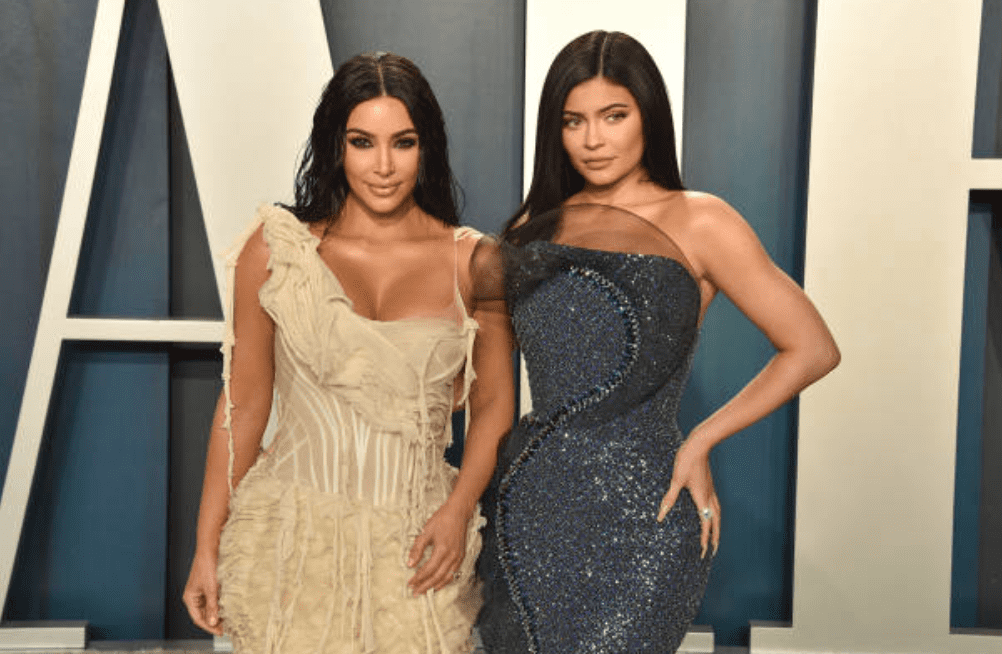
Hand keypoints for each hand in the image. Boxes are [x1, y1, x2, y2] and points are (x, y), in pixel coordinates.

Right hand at [183, 552, 223, 634]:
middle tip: (227, 627)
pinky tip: (229, 607)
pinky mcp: (209, 585)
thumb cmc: (207, 565)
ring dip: (218, 613)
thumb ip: (212, 606)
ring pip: (209, 607)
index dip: (209, 626)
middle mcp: (194, 595)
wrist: (211, 548)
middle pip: (204, 614)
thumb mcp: (211, 588)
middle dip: (214, 621)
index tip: (220, 632)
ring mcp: (202, 590)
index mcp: (190, 597)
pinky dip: (220, 604)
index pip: (198, 618)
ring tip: (229, 619)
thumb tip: (213, 622)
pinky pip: (214, 599)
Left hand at [407, 502, 469, 594]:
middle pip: (437, 577)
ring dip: (435, 586)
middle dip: (425, 586)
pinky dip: (445, 581)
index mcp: (442, 550)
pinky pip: (453, 573)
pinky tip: (438, 583)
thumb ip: (417, 549)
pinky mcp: (461, 556)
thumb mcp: (426, 532)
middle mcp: (452, 556)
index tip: (410, 583)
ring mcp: (458, 557)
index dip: (418, 578)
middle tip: (415, 592)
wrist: (458, 512)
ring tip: (425, 591)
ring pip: (447, 578)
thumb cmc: (441, 519)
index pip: (428, 570)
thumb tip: (409, 564)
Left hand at [657, 439, 720, 557]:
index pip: (706, 524)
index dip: (705, 539)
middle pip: (716, 522)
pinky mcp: (709, 484)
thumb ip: (669, 499)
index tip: (704, 552)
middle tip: (713, 550)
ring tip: (715, 535)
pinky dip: (715, 514)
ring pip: (718, 513)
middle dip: (715, 537)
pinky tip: (710, 512)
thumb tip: (660, 516)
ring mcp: (711, 490)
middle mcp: (709, 496)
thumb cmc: (687, 460)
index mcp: (702, 498)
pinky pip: (715, 504)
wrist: (699, 444)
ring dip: (717, 526)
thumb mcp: (675, 480)